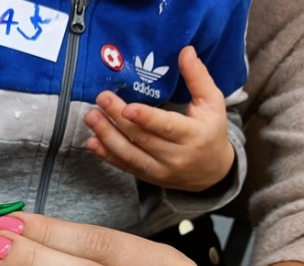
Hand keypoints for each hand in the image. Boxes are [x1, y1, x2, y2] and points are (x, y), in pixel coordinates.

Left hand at [84, 46, 234, 191]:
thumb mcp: (212, 103)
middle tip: (101, 99)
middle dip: (118, 119)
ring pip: (130, 154)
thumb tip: (185, 50)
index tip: (128, 108)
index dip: (146, 118)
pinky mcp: (147, 176)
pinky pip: (125, 166)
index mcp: (193, 135)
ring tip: (91, 117)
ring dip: (107, 137)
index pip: (167, 127)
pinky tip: (92, 142)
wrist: (211, 172)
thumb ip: (198, 77)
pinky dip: (106, 155)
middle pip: (143, 138)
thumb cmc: (211, 132)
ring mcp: (160, 170)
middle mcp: (176, 156)